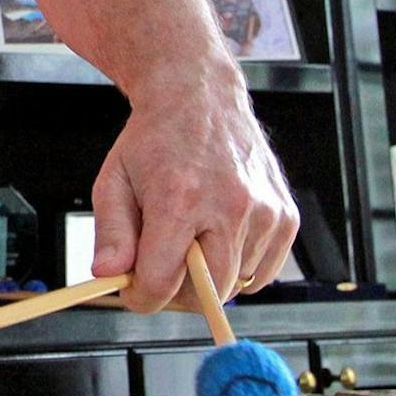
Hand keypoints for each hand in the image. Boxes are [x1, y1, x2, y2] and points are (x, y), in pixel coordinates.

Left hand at [89, 68, 298, 314]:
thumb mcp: (114, 181)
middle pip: (206, 294)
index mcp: (180, 199)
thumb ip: (111, 233)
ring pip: (235, 286)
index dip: (142, 297)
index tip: (133, 292)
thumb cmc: (153, 140)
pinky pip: (263, 273)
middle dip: (176, 295)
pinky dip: (239, 270)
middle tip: (159, 272)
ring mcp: (264, 212)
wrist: (199, 98)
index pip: (163, 281)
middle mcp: (229, 207)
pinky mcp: (286, 216)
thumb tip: (108, 275)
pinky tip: (217, 239)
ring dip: (208, 279)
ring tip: (189, 240)